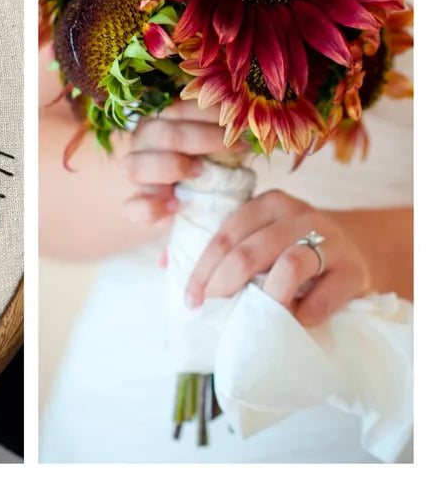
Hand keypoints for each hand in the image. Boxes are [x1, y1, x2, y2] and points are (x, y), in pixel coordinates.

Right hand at [120, 100, 246, 232]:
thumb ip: (222, 130)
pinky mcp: (135, 205)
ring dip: (172, 166)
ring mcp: (136, 174)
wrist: (197, 203)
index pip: (176, 108)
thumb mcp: (216, 141)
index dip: (208, 113)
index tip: (237, 123)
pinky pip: (133, 207)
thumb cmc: (210, 162)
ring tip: (200, 172)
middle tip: (231, 147)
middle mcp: (143, 143)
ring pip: (136, 166)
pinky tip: (176, 206)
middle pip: (161, 134)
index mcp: (160, 120)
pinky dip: (152, 207)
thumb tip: (246, 119)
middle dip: (201, 138)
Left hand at [185, 189, 371, 325]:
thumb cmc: (293, 247)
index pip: (226, 234)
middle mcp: (299, 214)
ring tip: (253, 317)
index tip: (191, 299)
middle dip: (223, 283)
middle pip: (251, 250)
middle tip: (212, 308)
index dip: (203, 268)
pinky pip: (325, 293)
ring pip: (290, 264)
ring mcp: (330, 239)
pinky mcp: (354, 269)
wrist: (360, 249)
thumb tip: (164, 263)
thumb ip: (219, 246)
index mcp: (269, 203)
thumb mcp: (259, 236)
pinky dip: (305, 312)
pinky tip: (293, 321)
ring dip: (266, 297)